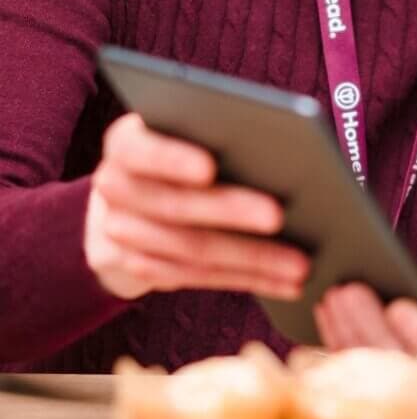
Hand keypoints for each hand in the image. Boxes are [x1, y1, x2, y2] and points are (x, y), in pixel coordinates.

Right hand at [84, 112, 309, 301]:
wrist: (126, 202)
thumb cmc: (180, 154)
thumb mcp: (184, 136)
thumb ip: (215, 137)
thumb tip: (280, 148)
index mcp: (125, 144)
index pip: (141, 149)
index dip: (172, 159)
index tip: (209, 168)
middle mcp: (115, 187)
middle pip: (175, 205)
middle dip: (231, 212)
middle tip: (278, 216)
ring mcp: (119, 232)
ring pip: (192, 250)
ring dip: (251, 259)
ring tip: (300, 264)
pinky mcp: (137, 268)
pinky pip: (197, 278)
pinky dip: (246, 280)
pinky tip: (285, 283)